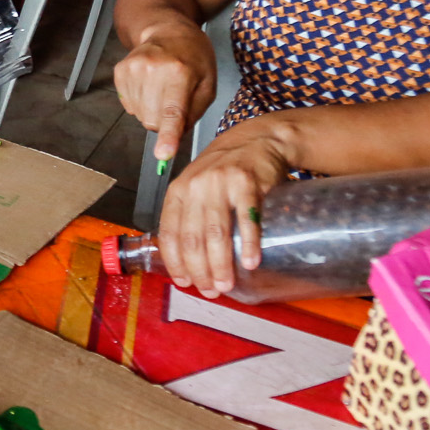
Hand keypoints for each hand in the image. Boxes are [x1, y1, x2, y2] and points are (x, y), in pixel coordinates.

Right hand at [113, 22, 219, 169]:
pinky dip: (140, 102)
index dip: (168, 135)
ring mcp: (133, 69)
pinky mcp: (120, 71)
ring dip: (152, 110)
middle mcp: (153, 69)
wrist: (166, 28)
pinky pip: (128, 106)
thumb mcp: (208, 82)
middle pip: (153, 120)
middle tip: (174, 100)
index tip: (163, 154)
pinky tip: (149, 85)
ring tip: (162, 88)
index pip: (173, 111)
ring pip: (140, 116)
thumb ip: (194, 111)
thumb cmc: (192, 56)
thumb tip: (175, 137)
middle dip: (165, 121)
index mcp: (180, 72)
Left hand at [153, 122, 289, 296]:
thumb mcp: (197, 187)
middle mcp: (195, 187)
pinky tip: (250, 261)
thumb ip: (191, 217)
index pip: (170, 233)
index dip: (175, 262)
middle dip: (200, 270)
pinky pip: (247, 217)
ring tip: (226, 284)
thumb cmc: (225, 170)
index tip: (185, 282)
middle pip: (192, 237)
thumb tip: (191, 262)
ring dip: (221, 263)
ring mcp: (220, 183)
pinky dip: (248, 242)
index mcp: (178, 191)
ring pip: (216, 232)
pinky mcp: (247, 182)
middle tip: (211, 290)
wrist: (258, 139)